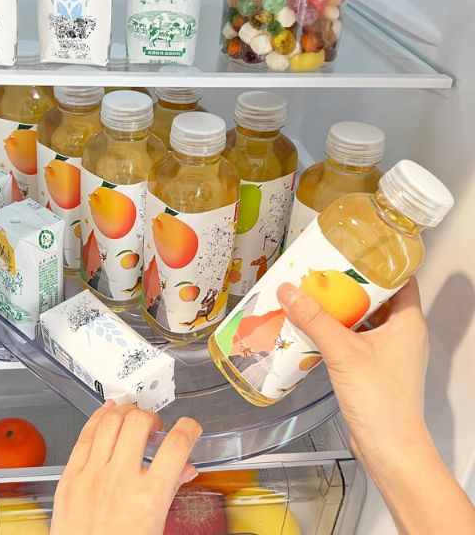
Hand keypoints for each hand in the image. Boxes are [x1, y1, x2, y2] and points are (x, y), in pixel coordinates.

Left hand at [51, 401, 201, 534]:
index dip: (188, 428)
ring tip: (132, 418)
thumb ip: (170, 490)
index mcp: (148, 498)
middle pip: (139, 422)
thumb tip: (185, 468)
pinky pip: (84, 434)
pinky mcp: (70, 476)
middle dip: (152, 417)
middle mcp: (120, 481)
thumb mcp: (156, 526)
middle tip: (155, 426)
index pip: (176, 445)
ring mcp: (92, 475)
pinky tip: (106, 414)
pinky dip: (98, 417)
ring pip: (110, 421)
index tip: (189, 427)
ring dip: (126, 412)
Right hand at [278, 278, 474, 533]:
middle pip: (378, 297)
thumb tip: (289, 291)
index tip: (354, 250)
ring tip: (314, 294)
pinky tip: (314, 326)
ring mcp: (389, 350)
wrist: (387, 446)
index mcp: (408, 322)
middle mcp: (402, 333)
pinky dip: (337, 329)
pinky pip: (355, 337)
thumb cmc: (381, 401)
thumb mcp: (343, 352)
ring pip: (364, 318)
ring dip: (341, 308)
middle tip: (323, 270)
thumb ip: (315, 320)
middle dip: (350, 284)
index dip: (380, 262)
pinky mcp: (374, 366)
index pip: (401, 279)